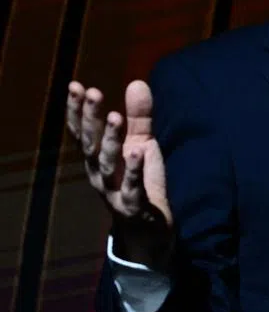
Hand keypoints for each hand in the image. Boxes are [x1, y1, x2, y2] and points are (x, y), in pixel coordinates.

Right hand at [66, 79, 172, 263]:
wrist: (149, 229)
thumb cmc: (141, 182)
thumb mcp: (141, 144)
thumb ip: (139, 117)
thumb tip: (137, 82)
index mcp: (98, 159)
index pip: (83, 132)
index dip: (78, 110)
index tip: (76, 86)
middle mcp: (99, 174)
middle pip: (91, 144)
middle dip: (90, 119)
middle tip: (92, 93)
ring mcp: (114, 192)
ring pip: (108, 165)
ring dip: (110, 140)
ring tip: (116, 117)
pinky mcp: (134, 207)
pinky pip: (133, 188)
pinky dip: (133, 171)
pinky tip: (137, 153)